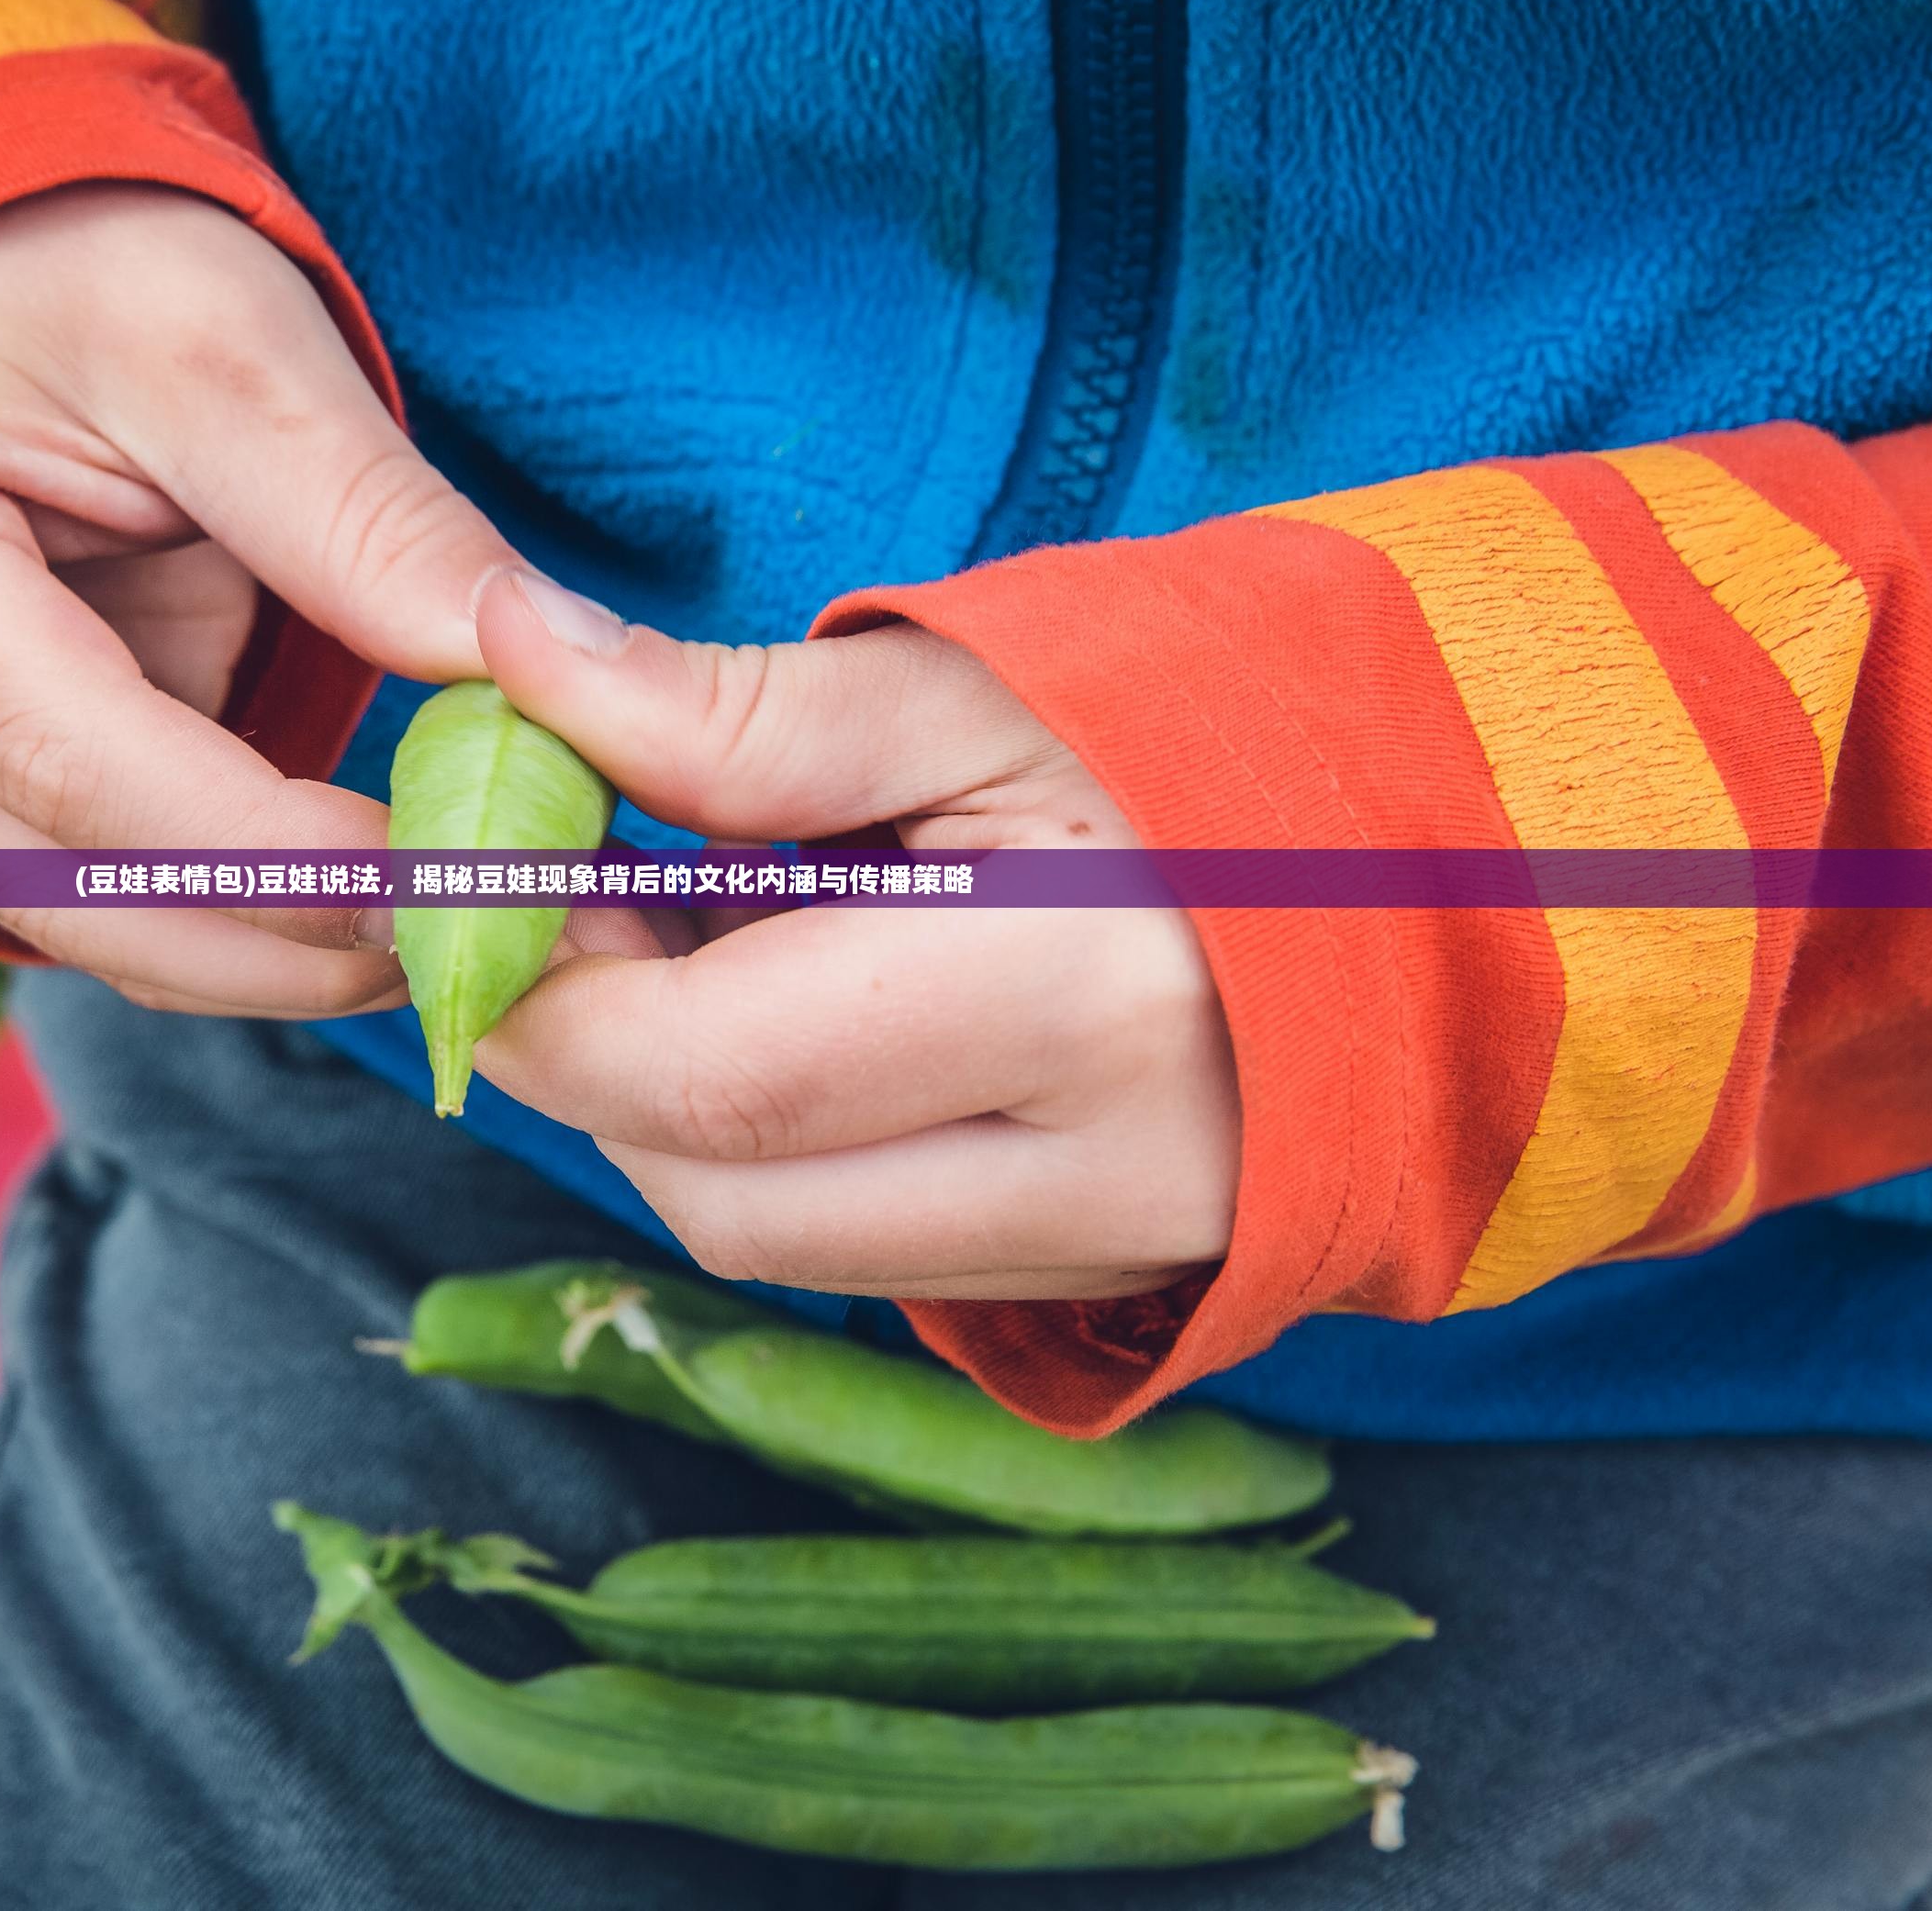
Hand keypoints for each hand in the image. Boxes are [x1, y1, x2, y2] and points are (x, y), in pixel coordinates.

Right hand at [0, 185, 526, 1015]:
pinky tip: (366, 900)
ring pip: (77, 926)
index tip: (468, 885)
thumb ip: (365, 516)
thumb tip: (543, 667)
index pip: (79, 767)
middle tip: (501, 945)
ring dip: (273, 953)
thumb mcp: (230, 334)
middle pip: (70, 890)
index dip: (282, 858)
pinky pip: (83, 894)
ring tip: (462, 928)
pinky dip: (229, 915)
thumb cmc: (72, 259)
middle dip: (296, 941)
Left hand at [470, 572, 1241, 1300]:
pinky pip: (867, 1250)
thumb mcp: (982, 682)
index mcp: (1081, 996)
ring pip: (779, 1242)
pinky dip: (783, 1146)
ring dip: (678, 1107)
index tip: (477, 883)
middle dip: (593, 1059)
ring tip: (718, 936)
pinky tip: (816, 1011)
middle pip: (721, 1193)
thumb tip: (509, 654)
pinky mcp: (1111, 1278)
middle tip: (584, 904)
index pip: (712, 1070)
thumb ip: (735, 708)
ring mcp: (1118, 1250)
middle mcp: (1104, 1174)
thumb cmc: (1217, 730)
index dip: (548, 990)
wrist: (1454, 854)